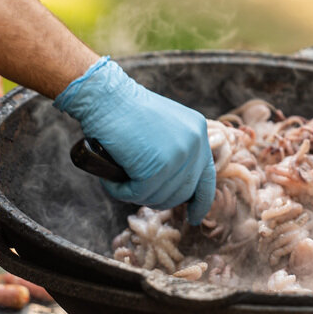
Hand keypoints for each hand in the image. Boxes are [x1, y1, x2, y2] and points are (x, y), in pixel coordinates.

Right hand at [55, 57, 215, 223]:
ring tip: (119, 179)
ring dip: (135, 194)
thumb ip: (178, 150)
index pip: (207, 178)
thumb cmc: (126, 111)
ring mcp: (179, 156)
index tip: (193, 217)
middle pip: (182, 194)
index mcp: (199, 132)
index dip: (201, 202)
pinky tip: (110, 179)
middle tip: (135, 190)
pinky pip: (138, 194)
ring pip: (159, 197)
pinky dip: (120, 191)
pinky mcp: (157, 167)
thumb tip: (179, 188)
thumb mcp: (165, 127)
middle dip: (158, 199)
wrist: (105, 96)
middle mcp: (196, 144)